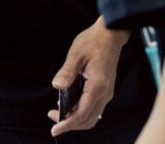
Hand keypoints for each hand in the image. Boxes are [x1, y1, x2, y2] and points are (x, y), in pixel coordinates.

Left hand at [48, 17, 129, 135]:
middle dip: (70, 124)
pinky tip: (70, 105)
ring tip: (60, 113)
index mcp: (98, 86)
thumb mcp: (76, 54)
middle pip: (87, 120)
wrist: (110, 34)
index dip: (67, 124)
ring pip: (92, 117)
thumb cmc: (93, 41)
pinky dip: (82, 112)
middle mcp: (105, 93)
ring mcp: (107, 92)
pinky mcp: (106, 90)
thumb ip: (67, 72)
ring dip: (76, 119)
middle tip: (53, 118)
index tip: (54, 129)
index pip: (81, 114)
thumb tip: (57, 86)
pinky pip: (94, 108)